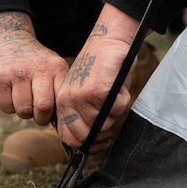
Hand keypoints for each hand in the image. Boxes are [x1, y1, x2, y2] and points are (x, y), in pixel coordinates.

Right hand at [0, 11, 67, 125]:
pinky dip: (8, 106)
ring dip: (23, 112)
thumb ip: (60, 90)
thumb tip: (63, 121)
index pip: (62, 100)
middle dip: (40, 117)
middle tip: (38, 114)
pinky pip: (6, 107)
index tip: (54, 114)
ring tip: (23, 99)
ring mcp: (17, 72)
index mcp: (56, 67)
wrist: (7, 40)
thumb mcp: (53, 68)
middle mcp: (38, 67)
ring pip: (23, 110)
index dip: (59, 114)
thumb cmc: (35, 63)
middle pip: (43, 107)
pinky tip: (10, 94)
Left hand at [56, 4, 139, 152]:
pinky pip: (117, 110)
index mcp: (63, 104)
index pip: (70, 139)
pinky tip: (119, 88)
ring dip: (116, 114)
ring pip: (105, 124)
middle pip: (88, 137)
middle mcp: (69, 102)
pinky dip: (123, 102)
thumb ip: (86, 118)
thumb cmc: (101, 70)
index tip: (100, 140)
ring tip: (115, 95)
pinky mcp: (98, 91)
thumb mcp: (85, 95)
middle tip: (112, 115)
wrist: (108, 41)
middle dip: (105, 132)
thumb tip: (93, 145)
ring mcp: (82, 98)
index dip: (88, 144)